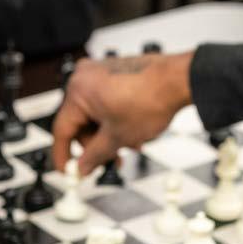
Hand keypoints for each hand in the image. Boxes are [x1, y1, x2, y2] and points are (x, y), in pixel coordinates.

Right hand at [52, 52, 192, 175]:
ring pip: (96, 114)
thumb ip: (95, 155)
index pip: (62, 129)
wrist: (180, 81)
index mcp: (78, 90)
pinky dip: (116, 119)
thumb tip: (82, 167)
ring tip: (130, 146)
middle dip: (96, 145)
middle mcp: (86, 77)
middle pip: (80, 122)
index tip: (68, 171)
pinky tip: (133, 132)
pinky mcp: (116, 73)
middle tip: (110, 161)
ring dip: (110, 134)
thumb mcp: (119, 137)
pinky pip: (107, 102)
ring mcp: (102, 72)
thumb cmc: (152, 99)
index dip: (64, 155)